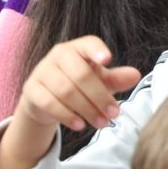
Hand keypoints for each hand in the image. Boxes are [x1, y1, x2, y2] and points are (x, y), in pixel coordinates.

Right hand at [0, 36, 139, 168]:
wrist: (45, 99)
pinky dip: (66, 115)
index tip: (108, 60)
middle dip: (99, 96)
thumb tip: (136, 75)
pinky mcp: (31, 90)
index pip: (88, 43)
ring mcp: (42, 71)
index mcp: (78, 48)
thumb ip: (116, 78)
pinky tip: (80, 125)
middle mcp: (58, 55)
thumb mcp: (100, 80)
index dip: (97, 50)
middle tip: (113, 113)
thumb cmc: (78, 84)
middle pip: (80, 74)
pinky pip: (49, 102)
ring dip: (86, 109)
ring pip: (65, 90)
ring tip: (101, 123)